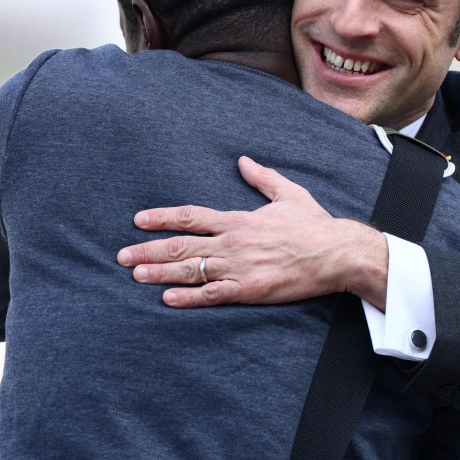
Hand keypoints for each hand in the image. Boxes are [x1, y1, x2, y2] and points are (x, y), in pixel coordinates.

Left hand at [116, 156, 387, 309]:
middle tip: (122, 256)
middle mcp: (233, 242)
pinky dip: (188, 297)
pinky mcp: (249, 290)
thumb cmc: (315, 225)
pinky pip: (212, 295)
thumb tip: (243, 161)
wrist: (336, 253)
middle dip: (149, 249)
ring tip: (135, 275)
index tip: (138, 220)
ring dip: (159, 272)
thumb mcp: (289, 193)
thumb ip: (262, 178)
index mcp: (238, 219)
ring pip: (191, 269)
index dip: (162, 217)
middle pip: (182, 245)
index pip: (191, 216)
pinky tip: (167, 299)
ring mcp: (239, 267)